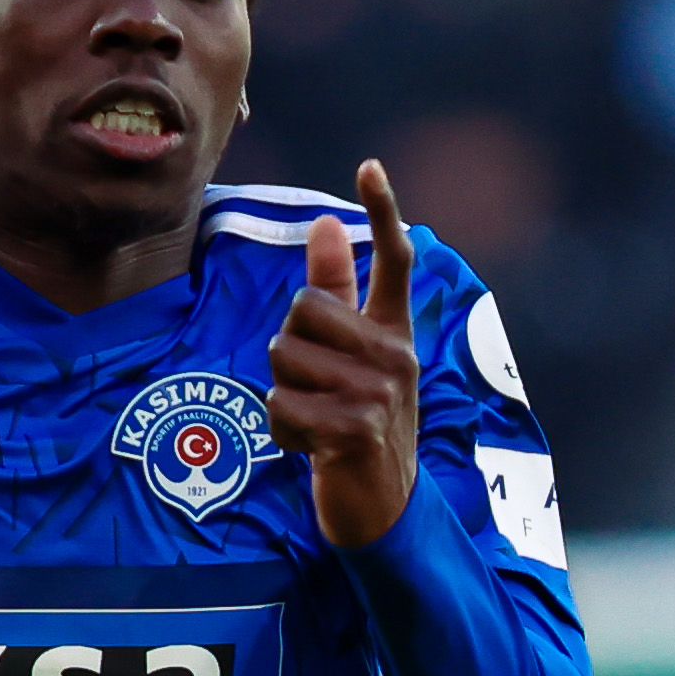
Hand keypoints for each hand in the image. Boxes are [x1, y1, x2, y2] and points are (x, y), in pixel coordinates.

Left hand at [266, 158, 419, 552]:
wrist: (382, 509)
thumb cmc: (359, 425)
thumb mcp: (353, 359)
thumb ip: (339, 293)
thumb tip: (325, 222)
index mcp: (395, 333)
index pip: (393, 261)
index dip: (382, 211)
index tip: (369, 166)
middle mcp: (395, 356)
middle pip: (303, 308)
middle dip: (288, 347)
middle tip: (313, 389)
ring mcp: (378, 393)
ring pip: (284, 356)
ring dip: (280, 393)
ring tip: (312, 420)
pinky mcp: (355, 430)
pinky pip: (281, 404)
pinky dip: (280, 429)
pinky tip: (308, 447)